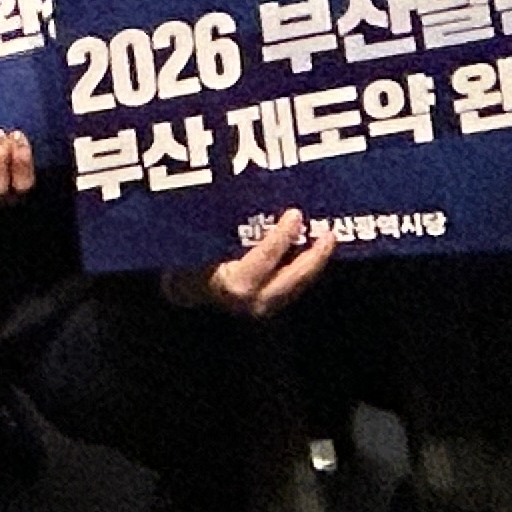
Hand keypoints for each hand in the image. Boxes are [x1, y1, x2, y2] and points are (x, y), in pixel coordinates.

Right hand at [169, 206, 333, 318]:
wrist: (181, 293)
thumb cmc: (185, 263)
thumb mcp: (201, 244)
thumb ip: (225, 230)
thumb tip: (253, 202)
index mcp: (235, 284)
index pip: (267, 257)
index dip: (282, 234)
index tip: (296, 214)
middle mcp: (252, 302)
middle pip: (294, 277)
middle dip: (315, 257)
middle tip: (329, 233)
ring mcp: (261, 309)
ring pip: (296, 285)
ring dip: (312, 263)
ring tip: (325, 240)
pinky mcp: (266, 307)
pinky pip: (290, 287)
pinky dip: (300, 269)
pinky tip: (308, 253)